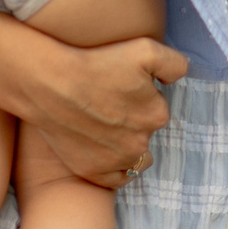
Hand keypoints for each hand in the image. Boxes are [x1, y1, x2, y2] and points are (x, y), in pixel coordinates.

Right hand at [20, 37, 190, 187]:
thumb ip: (175, 64)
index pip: (157, 107)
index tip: (121, 86)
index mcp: (156, 115)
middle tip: (108, 102)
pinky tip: (104, 151)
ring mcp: (116, 162)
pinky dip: (114, 168)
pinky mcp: (93, 173)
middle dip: (133, 120)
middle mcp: (140, 144)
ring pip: (134, 157)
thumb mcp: (146, 49)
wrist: (49, 83)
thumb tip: (178, 78)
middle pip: (144, 131)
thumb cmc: (96, 63)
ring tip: (104, 125)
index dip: (141, 95)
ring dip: (126, 145)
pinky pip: (117, 178)